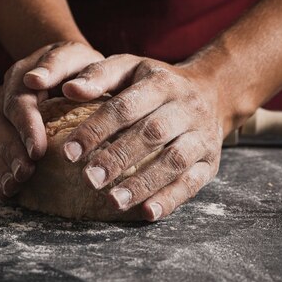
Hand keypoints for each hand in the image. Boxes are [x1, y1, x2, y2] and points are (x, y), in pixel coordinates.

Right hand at [0, 41, 103, 199]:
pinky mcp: (0, 131)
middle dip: (12, 150)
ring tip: (16, 184)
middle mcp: (5, 93)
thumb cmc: (77, 65)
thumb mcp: (76, 57)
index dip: (26, 126)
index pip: (19, 101)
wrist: (65, 65)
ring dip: (3, 164)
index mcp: (23, 74)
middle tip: (26, 172)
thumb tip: (47, 82)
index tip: (38, 150)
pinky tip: (8, 191)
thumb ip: (64, 66)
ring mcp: (0, 112)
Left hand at [60, 54, 224, 220]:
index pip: (125, 107)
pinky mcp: (211, 162)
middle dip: (118, 158)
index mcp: (161, 83)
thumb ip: (99, 75)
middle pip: (151, 134)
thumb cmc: (156, 83)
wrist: (213, 91)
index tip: (69, 152)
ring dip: (143, 183)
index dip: (96, 129)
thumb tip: (69, 89)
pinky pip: (193, 183)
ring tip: (113, 201)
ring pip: (174, 161)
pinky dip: (170, 199)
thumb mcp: (130, 68)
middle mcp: (186, 108)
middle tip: (89, 179)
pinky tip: (147, 213)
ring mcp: (202, 136)